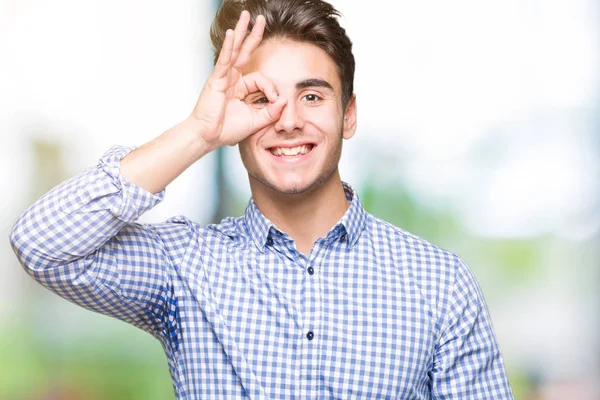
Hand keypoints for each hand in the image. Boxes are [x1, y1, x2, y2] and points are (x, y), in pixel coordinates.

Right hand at [190, 11, 286, 146]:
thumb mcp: (257, 120)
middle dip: (252, 35)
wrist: (209, 137)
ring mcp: (223, 77)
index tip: (275, 101)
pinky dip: (228, 47)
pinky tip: (231, 33)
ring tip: (246, 16)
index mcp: (241, 87)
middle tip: (260, 19)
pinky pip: (224, 59)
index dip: (271, 88)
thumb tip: (285, 100)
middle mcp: (232, 78)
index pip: (261, 78)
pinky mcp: (216, 79)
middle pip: (244, 51)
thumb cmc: (227, 129)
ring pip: (235, 50)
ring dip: (241, 32)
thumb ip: (272, 111)